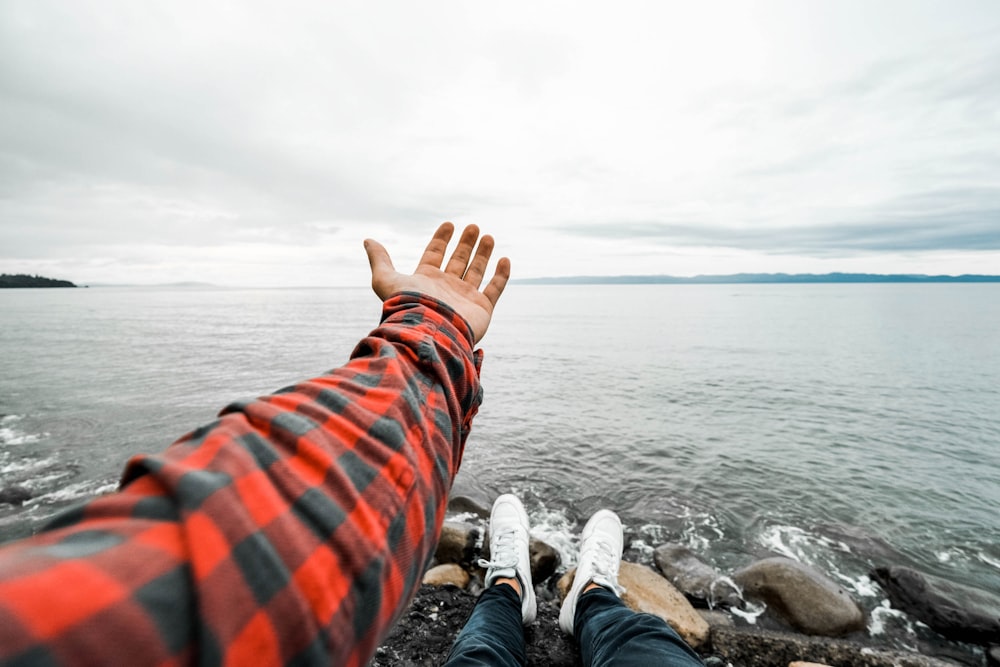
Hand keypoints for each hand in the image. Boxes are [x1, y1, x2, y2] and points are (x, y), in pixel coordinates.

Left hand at [364, 223, 510, 342]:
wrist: (429, 332)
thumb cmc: (408, 307)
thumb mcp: (385, 280)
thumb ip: (379, 259)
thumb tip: (368, 240)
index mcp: (426, 280)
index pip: (435, 254)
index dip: (441, 239)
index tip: (449, 224)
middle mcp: (446, 288)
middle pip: (458, 260)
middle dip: (465, 243)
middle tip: (473, 226)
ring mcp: (465, 298)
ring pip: (476, 271)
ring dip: (483, 254)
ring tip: (488, 237)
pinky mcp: (482, 309)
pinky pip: (494, 289)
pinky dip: (501, 275)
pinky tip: (504, 259)